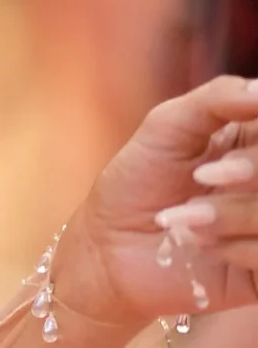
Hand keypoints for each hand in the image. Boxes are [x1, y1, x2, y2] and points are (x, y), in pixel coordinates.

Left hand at [53, 74, 257, 326]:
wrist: (106, 249)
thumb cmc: (136, 182)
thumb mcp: (169, 125)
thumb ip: (219, 98)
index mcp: (257, 141)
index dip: (256, 145)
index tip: (222, 153)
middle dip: (251, 171)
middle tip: (201, 175)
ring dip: (232, 213)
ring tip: (185, 217)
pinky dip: (236, 248)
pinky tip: (202, 246)